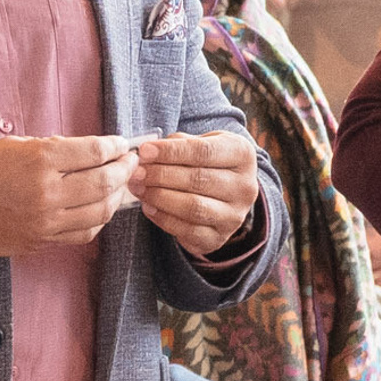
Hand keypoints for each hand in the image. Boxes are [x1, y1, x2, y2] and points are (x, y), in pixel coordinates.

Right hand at [0, 135, 138, 258]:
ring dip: (116, 198)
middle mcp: (46, 191)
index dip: (116, 147)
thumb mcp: (14, 145)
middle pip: (104, 182)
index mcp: (39, 159)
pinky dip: (98, 221)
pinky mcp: (40, 241)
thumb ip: (53, 148)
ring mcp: (44, 221)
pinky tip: (99, 209)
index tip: (123, 145)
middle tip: (130, 164)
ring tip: (119, 187)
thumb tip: (89, 152)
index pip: (94, 152)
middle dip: (124, 171)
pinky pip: (82, 234)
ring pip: (100, 212)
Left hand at [133, 129, 261, 258]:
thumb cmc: (207, 161)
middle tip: (136, 172)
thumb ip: (178, 144)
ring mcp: (234, 216)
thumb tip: (147, 152)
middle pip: (197, 180)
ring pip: (193, 207)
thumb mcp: (200, 142)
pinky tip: (148, 207)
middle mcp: (245, 187)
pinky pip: (188, 231)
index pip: (204, 151)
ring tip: (138, 188)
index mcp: (242, 154)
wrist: (225, 193)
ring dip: (159, 197)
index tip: (144, 151)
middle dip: (160, 175)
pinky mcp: (219, 238)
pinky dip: (163, 219)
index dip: (171, 152)